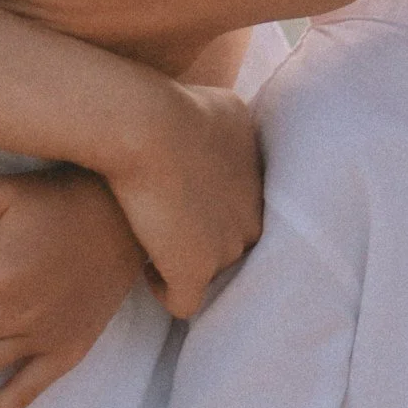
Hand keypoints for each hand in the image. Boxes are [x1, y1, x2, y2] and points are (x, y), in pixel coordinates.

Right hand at [101, 82, 261, 316]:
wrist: (146, 124)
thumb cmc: (168, 105)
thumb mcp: (222, 105)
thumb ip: (234, 131)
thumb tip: (222, 138)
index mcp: (261, 178)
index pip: (244, 208)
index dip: (212, 210)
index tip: (183, 203)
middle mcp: (254, 215)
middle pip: (234, 244)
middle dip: (204, 241)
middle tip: (169, 230)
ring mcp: (227, 248)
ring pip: (212, 271)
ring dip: (184, 263)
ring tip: (153, 247)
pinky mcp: (194, 271)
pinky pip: (184, 302)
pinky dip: (165, 290)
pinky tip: (148, 271)